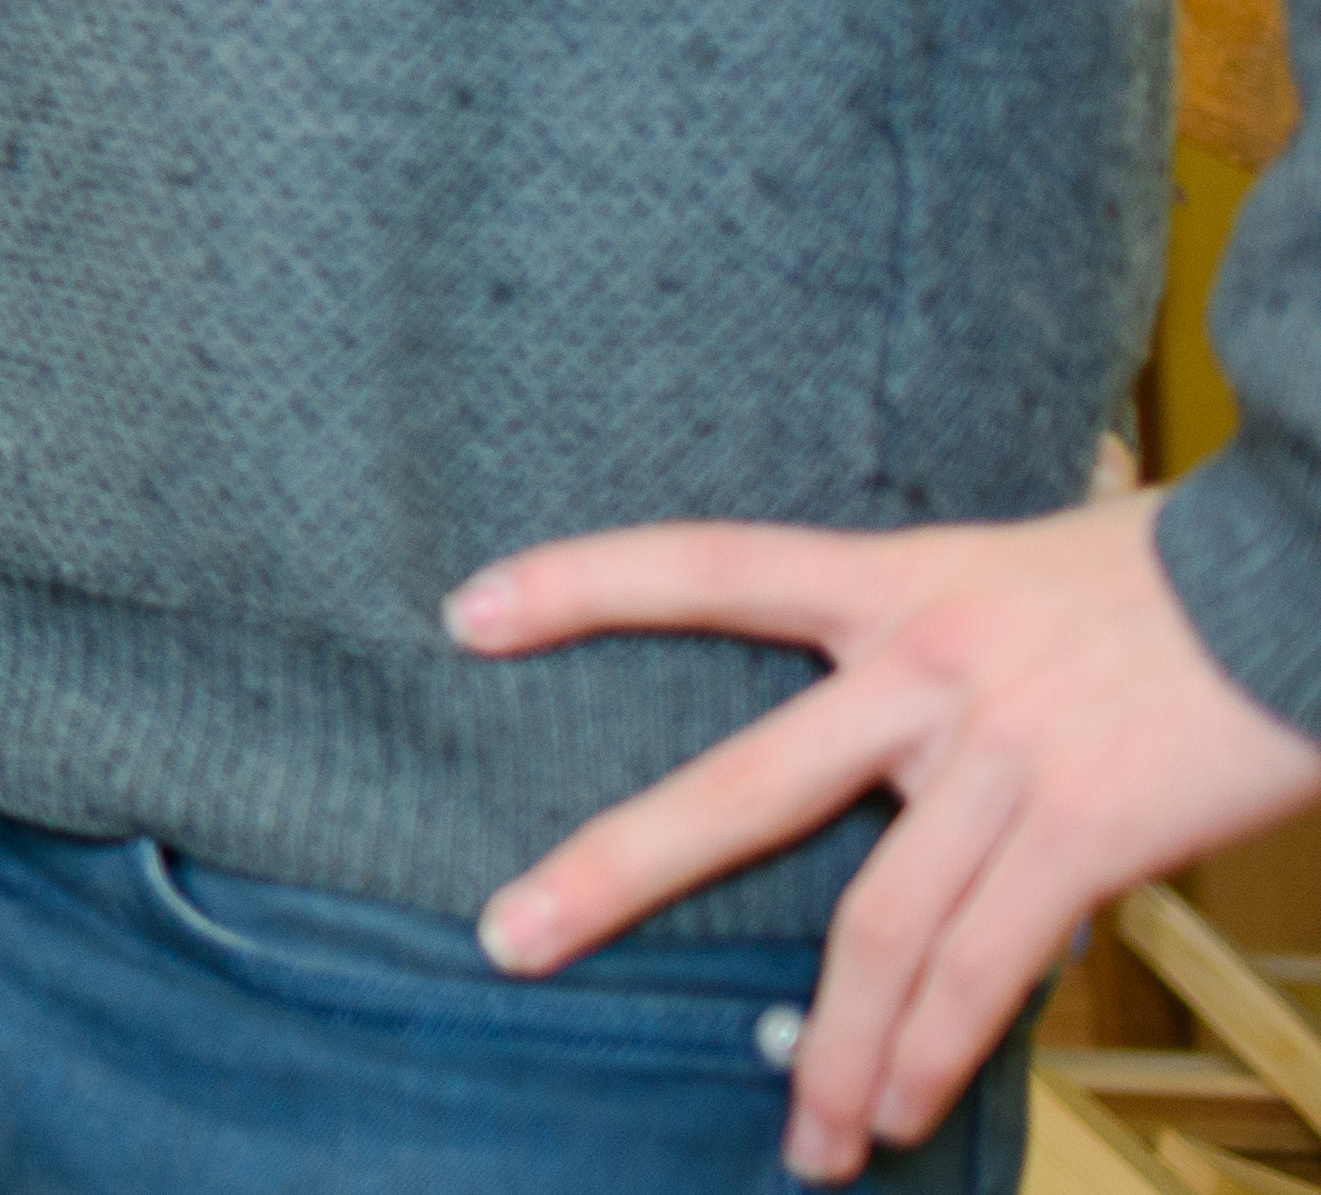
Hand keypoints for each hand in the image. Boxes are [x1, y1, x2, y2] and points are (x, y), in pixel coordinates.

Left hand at [458, 488, 1320, 1177]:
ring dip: (832, 1050)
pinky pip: (990, 965)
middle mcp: (925, 671)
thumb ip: (950, 628)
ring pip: (880, 929)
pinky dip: (938, 1050)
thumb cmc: (1176, 577)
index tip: (464, 612)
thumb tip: (907, 691)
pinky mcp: (1088, 832)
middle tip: (508, 939)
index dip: (582, 584)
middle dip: (616, 872)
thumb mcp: (1025, 564)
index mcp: (897, 585)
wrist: (1306, 575)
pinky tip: (898, 1113)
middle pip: (741, 789)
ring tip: (800, 1142)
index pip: (707, 567)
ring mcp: (1002, 759)